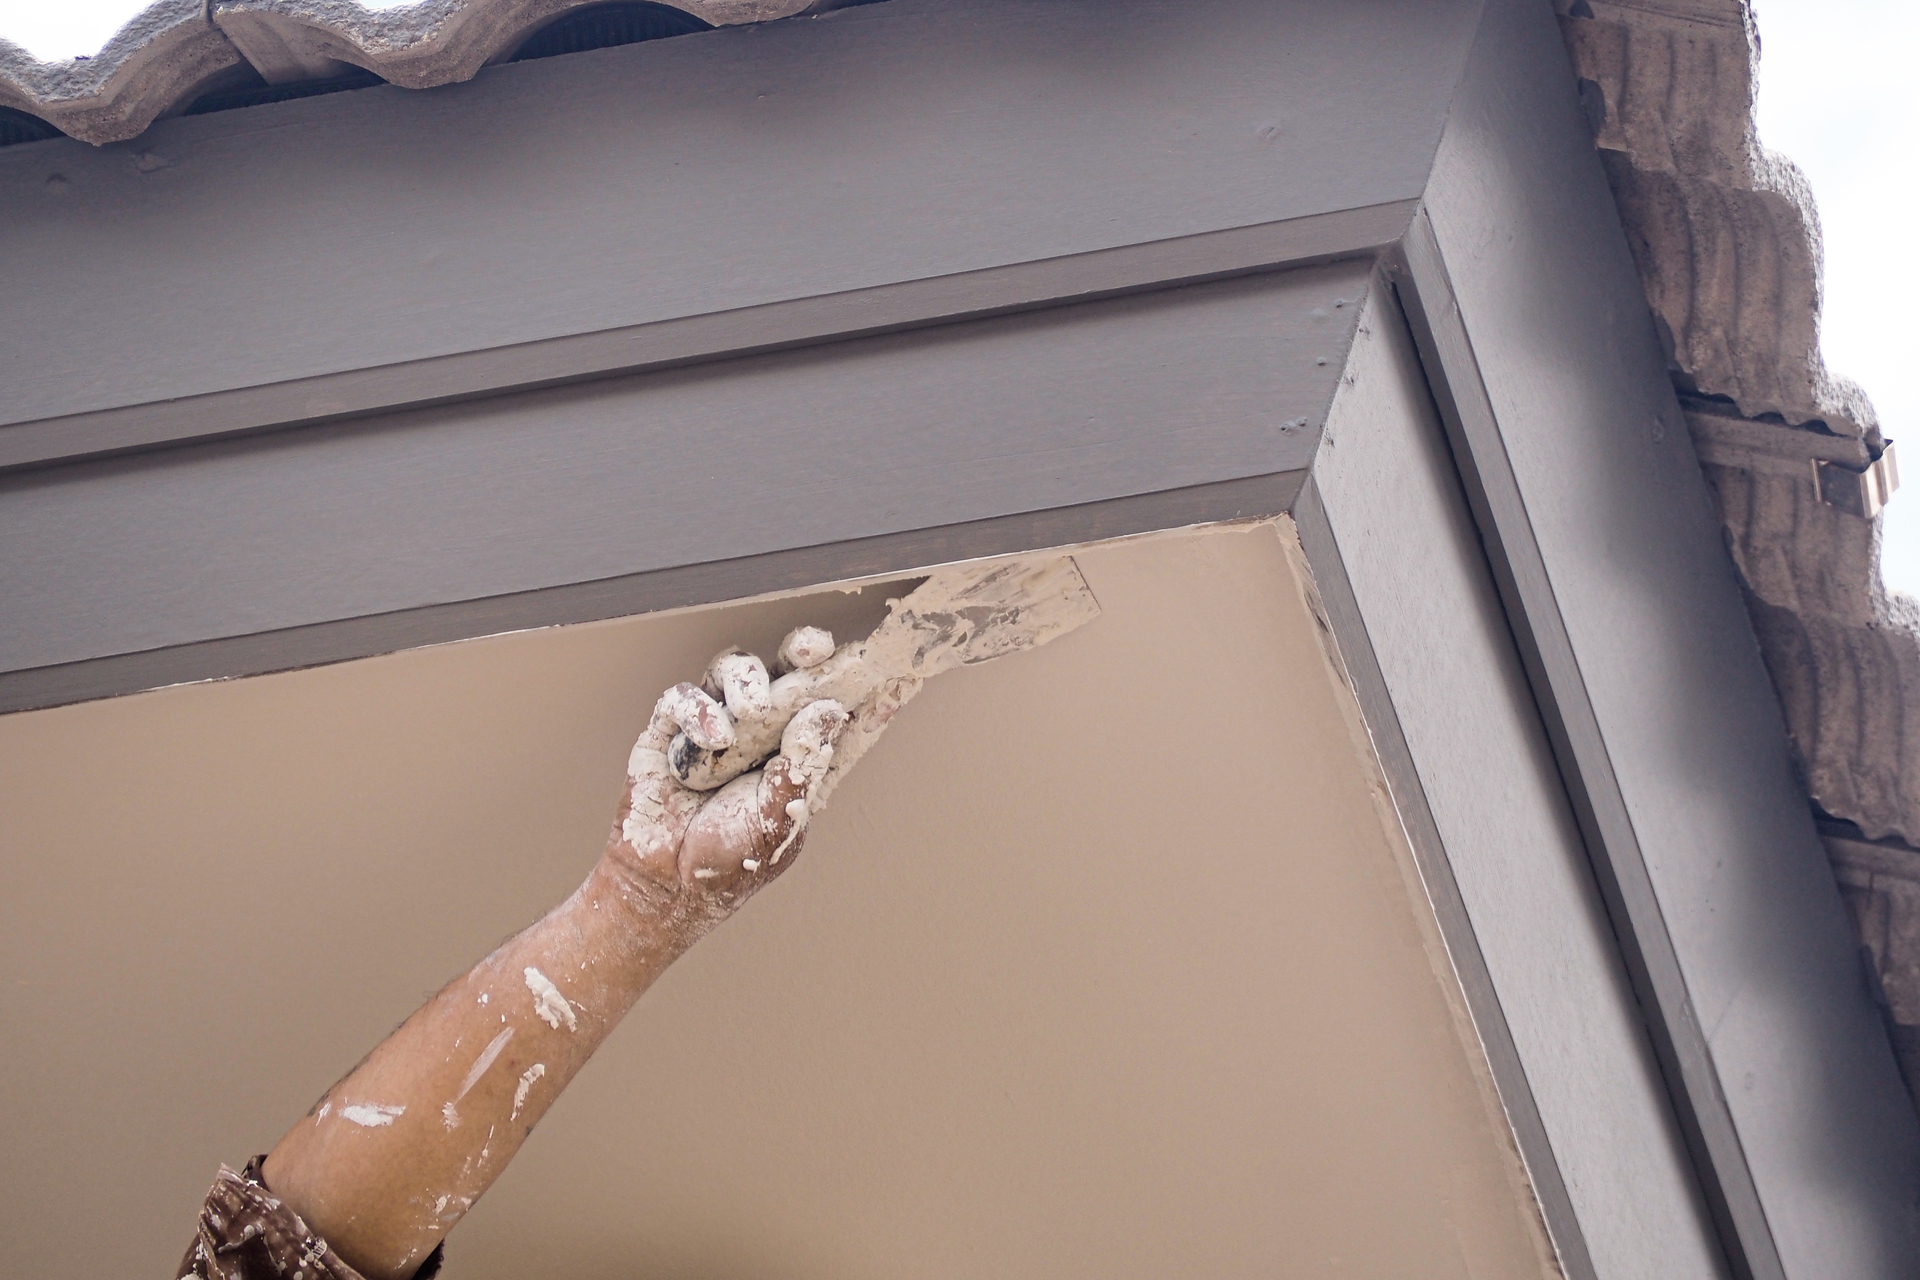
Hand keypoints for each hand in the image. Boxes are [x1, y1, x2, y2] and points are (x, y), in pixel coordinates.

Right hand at [607, 629, 848, 905]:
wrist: (664, 886)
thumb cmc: (728, 862)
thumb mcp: (778, 821)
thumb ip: (802, 766)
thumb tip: (829, 713)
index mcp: (800, 759)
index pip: (836, 714)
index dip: (863, 688)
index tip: (893, 663)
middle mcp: (763, 735)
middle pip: (788, 674)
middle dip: (805, 653)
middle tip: (816, 647)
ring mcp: (717, 728)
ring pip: (737, 672)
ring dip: (747, 680)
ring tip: (752, 709)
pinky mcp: (673, 731)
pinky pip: (684, 699)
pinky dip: (699, 712)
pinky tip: (713, 738)